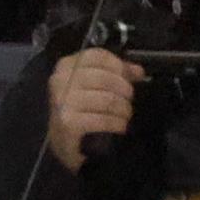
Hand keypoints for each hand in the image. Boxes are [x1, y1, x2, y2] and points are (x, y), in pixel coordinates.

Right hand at [45, 49, 144, 173]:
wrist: (64, 144)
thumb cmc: (81, 112)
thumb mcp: (94, 88)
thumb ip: (116, 75)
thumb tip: (138, 70)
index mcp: (66, 66)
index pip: (97, 56)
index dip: (120, 66)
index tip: (132, 78)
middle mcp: (61, 80)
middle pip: (105, 78)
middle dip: (124, 91)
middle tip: (128, 102)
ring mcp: (63, 101)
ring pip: (108, 99)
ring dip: (124, 110)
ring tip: (124, 116)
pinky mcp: (69, 122)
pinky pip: (104, 120)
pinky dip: (117, 124)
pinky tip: (119, 127)